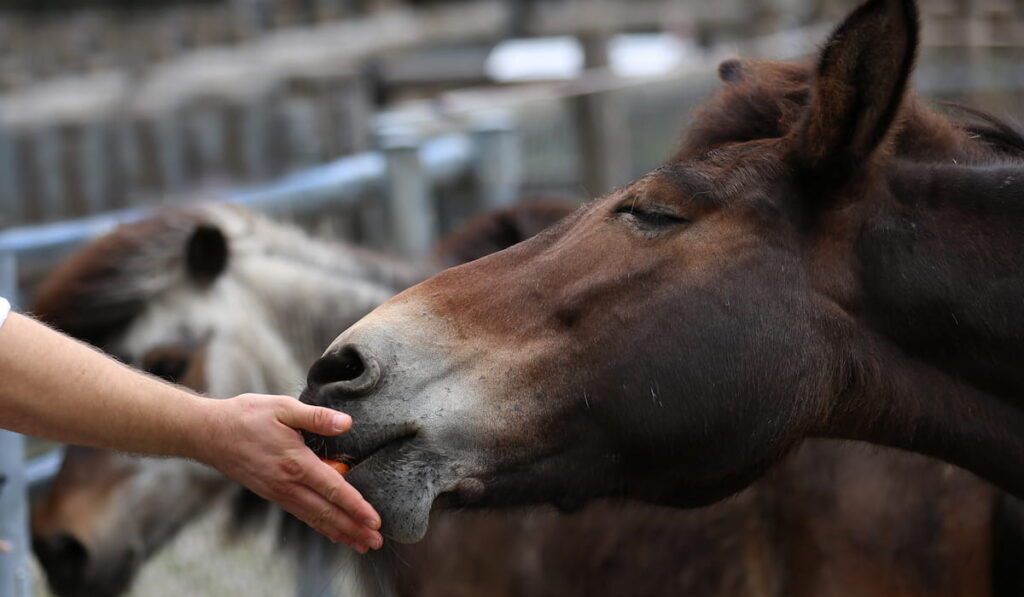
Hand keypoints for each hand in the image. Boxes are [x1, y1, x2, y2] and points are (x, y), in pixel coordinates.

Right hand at [195, 394, 382, 552]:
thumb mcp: (283, 407)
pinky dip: (320, 526)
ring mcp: (278, 492)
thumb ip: (317, 417)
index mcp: (295, 463)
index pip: (333, 489)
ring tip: (361, 544)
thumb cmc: (246, 416)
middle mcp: (287, 484)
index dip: (356, 506)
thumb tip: (347, 423)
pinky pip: (302, 514)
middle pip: (327, 512)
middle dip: (354, 528)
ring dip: (340, 532)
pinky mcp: (272, 493)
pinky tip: (332, 531)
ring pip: (315, 518)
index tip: (374, 520)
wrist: (208, 433)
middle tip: (376, 542)